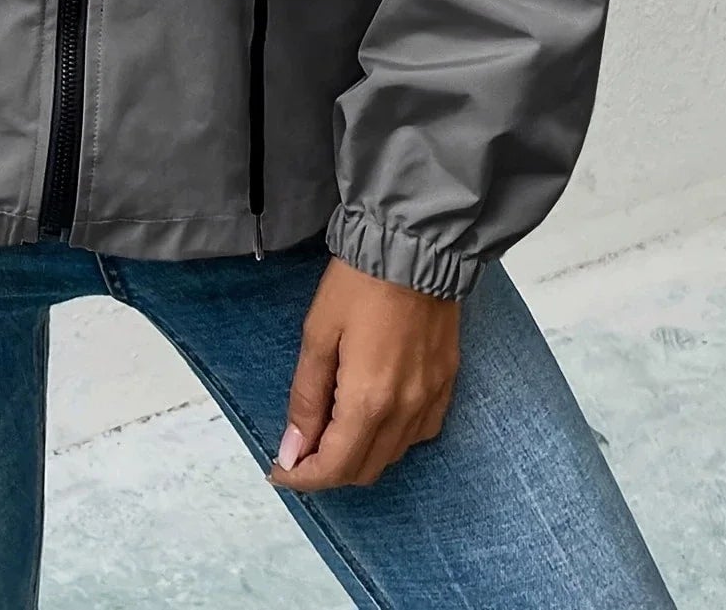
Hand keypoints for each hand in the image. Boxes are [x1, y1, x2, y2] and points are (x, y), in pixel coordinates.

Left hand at [267, 256, 460, 490]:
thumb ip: (306, 397)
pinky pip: (418, 434)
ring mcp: (430, 400)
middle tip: (299, 449)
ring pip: (391, 456)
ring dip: (358, 455)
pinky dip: (390, 438)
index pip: (335, 467)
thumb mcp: (318, 334)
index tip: (280, 471)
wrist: (415, 248)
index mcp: (368, 401)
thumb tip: (293, 449)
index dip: (303, 478)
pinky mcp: (446, 385)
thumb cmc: (359, 284)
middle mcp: (405, 411)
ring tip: (330, 427)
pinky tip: (371, 414)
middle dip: (327, 470)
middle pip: (364, 470)